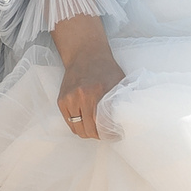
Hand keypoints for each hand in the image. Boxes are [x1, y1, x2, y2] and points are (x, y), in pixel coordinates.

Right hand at [50, 15, 122, 141]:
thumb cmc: (105, 68)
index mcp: (95, 93)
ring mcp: (68, 99)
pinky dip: (77, 125)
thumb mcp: (118, 82)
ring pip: (77, 129)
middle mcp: (79, 97)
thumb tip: (129, 118)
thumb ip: (121, 100)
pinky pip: (69, 121)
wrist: (85, 54)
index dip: (108, 134)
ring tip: (96, 129)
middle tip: (106, 133)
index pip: (99, 124)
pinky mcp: (61, 100)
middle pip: (87, 130)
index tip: (115, 135)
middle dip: (98, 135)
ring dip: (87, 132)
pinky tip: (86, 122)